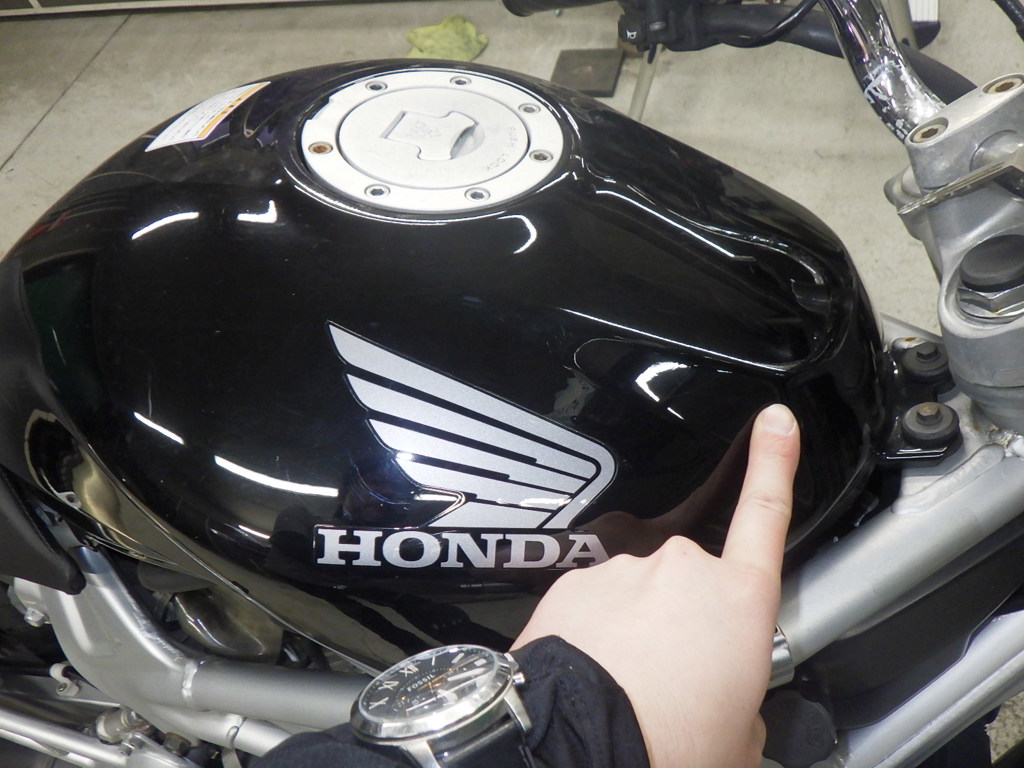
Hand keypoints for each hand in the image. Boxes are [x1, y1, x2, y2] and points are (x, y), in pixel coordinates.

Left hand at [512, 403, 799, 767]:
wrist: (581, 748)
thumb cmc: (669, 745)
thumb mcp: (741, 735)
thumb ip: (744, 696)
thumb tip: (726, 696)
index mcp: (738, 601)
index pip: (765, 514)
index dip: (774, 463)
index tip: (774, 422)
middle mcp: (683, 571)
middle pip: (692, 585)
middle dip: (683, 622)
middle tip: (671, 681)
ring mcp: (625, 572)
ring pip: (637, 597)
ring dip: (634, 631)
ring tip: (626, 687)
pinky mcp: (574, 583)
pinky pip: (593, 604)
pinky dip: (594, 634)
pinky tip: (593, 674)